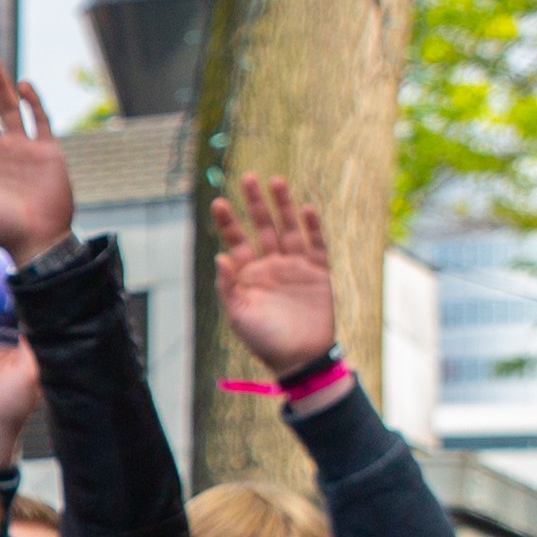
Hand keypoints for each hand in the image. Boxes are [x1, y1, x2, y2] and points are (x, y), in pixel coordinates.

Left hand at [213, 172, 341, 382]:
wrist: (300, 359)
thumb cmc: (264, 341)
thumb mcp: (239, 316)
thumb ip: (229, 287)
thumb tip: (220, 257)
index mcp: (248, 274)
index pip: (236, 240)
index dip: (228, 221)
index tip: (218, 201)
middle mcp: (271, 264)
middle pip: (262, 226)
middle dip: (255, 202)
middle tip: (247, 177)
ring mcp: (295, 266)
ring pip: (289, 228)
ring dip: (283, 206)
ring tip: (276, 181)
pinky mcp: (318, 273)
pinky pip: (316, 245)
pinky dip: (312, 227)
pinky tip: (306, 208)